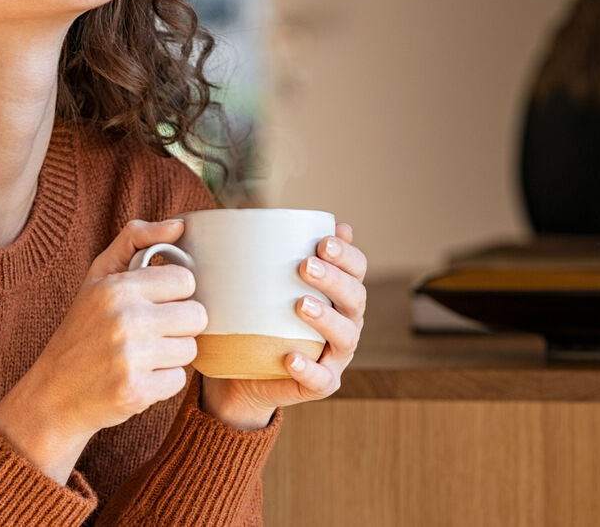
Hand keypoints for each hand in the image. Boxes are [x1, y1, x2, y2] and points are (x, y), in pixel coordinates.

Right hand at [0, 218, 206, 482]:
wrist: (53, 394)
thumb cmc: (81, 330)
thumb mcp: (97, 278)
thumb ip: (135, 240)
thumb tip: (179, 224)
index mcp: (116, 288)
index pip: (185, 280)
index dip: (175, 293)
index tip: (156, 303)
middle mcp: (124, 320)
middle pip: (196, 316)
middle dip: (179, 326)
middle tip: (152, 333)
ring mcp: (130, 358)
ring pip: (190, 349)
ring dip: (171, 355)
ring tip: (142, 356)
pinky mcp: (136, 391)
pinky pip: (178, 381)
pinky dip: (162, 382)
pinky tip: (137, 378)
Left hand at [199, 223, 367, 429]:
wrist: (243, 374)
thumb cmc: (257, 319)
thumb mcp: (261, 285)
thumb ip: (269, 255)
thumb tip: (260, 216)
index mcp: (338, 295)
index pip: (356, 270)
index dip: (347, 255)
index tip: (323, 241)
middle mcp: (345, 323)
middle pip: (355, 299)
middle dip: (334, 279)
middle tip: (305, 266)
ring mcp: (335, 356)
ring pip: (345, 337)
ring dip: (326, 319)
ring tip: (301, 304)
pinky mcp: (320, 384)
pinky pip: (321, 379)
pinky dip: (309, 368)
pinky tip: (291, 357)